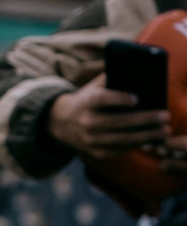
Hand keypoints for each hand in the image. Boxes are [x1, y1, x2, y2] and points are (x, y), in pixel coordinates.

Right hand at [49, 76, 175, 158]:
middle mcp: (86, 122)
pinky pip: (118, 150)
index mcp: (86, 102)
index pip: (101, 100)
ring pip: (120, 139)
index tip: (136, 98)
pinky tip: (150, 139)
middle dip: (143, 119)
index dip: (118, 99)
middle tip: (164, 116)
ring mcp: (89, 139)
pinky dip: (135, 145)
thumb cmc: (87, 100)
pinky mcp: (94, 152)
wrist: (61, 123)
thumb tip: (138, 73)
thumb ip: (112, 79)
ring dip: (145, 136)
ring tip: (163, 131)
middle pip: (116, 122)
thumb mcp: (93, 87)